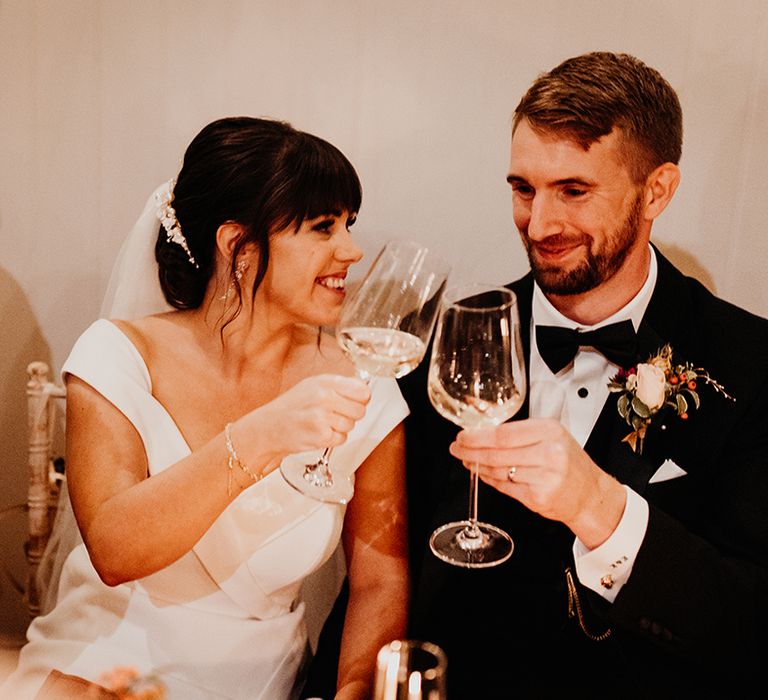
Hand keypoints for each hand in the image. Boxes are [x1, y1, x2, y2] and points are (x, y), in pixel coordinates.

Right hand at [238, 374, 370, 464]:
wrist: (269, 427)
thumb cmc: (291, 407)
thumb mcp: (313, 385)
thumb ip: (340, 386)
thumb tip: (365, 392)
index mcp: (325, 382)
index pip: (362, 390)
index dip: (361, 398)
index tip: (355, 401)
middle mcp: (324, 396)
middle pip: (360, 410)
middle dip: (351, 415)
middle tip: (335, 415)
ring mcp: (323, 416)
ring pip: (351, 425)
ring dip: (340, 428)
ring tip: (322, 423)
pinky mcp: (321, 435)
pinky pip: (341, 439)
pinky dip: (333, 439)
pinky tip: (319, 432)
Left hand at [449, 418, 625, 547]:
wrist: (590, 493)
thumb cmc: (568, 462)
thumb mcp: (551, 436)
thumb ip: (520, 432)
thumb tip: (481, 430)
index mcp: (550, 431)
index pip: (504, 433)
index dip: (478, 436)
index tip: (463, 436)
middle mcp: (549, 453)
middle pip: (497, 453)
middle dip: (471, 451)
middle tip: (457, 448)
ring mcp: (544, 477)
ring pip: (499, 471)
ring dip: (478, 466)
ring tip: (468, 460)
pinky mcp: (538, 498)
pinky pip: (505, 487)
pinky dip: (491, 480)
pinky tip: (484, 474)